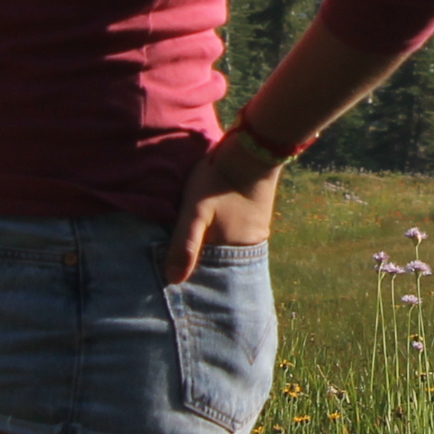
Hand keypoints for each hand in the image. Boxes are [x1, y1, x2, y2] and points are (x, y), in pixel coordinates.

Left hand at [164, 138, 280, 284]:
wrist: (252, 152)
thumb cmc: (217, 182)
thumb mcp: (194, 212)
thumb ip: (184, 246)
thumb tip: (174, 281)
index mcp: (230, 250)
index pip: (207, 274)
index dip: (191, 273)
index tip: (174, 273)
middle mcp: (248, 248)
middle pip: (221, 264)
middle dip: (204, 264)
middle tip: (183, 256)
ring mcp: (257, 235)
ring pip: (230, 251)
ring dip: (216, 249)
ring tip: (199, 243)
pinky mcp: (260, 221)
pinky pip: (240, 238)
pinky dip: (227, 238)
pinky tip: (217, 229)